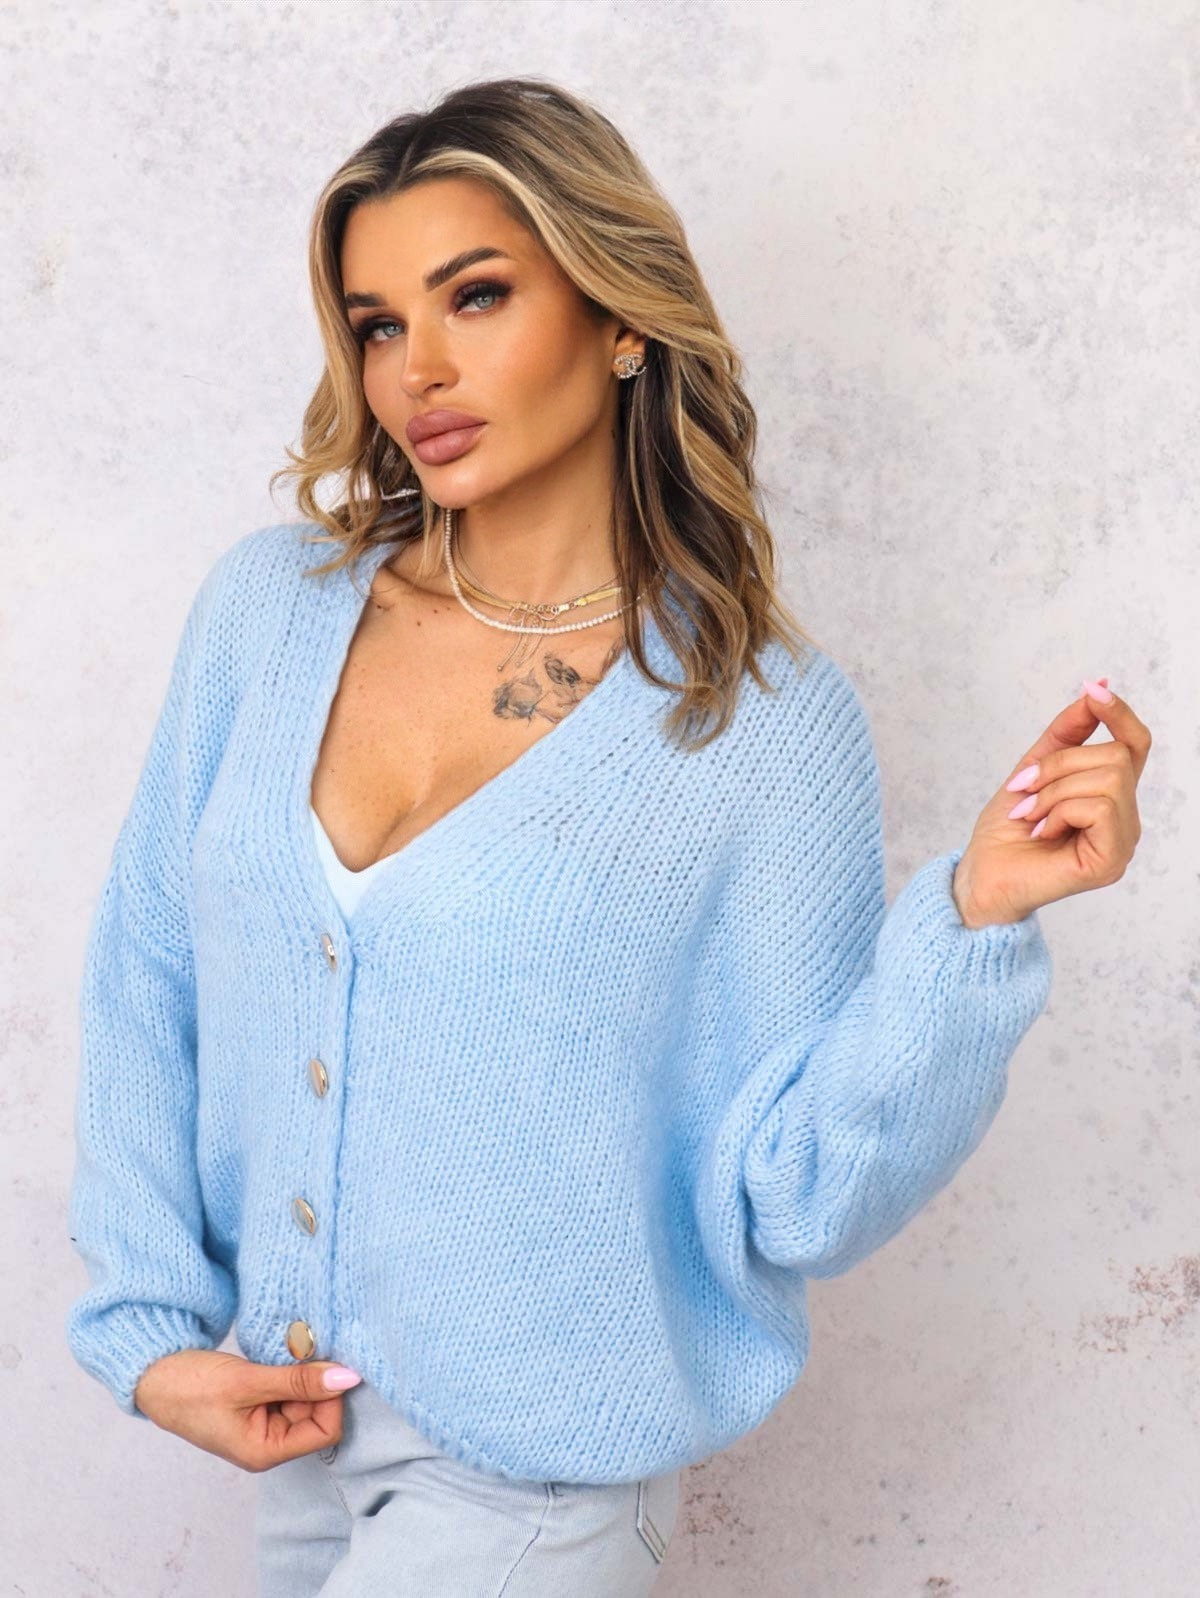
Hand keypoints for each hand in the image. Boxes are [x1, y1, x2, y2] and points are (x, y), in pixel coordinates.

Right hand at [133, 1348, 363, 1471]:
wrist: (154, 1376)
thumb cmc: (192, 1387)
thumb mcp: (247, 1382)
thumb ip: (298, 1381)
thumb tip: (347, 1378)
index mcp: (265, 1452)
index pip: (325, 1431)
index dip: (332, 1399)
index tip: (328, 1364)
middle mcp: (269, 1443)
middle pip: (318, 1414)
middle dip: (317, 1382)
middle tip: (306, 1348)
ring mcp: (264, 1424)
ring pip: (305, 1398)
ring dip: (303, 1373)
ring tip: (288, 1350)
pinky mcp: (258, 1405)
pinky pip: (289, 1389)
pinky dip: (291, 1370)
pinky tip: (281, 1353)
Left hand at [952, 678, 1150, 927]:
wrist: (981, 874)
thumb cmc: (1006, 830)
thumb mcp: (1033, 767)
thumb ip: (1067, 733)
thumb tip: (1097, 687)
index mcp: (1110, 795)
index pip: (1135, 744)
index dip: (1120, 713)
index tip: (1093, 691)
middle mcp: (1125, 818)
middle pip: (1116, 756)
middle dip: (1059, 765)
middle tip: (1024, 790)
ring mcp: (1123, 842)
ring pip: (1108, 779)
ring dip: (1053, 791)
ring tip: (1030, 815)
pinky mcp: (1112, 862)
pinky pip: (1099, 808)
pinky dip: (1059, 811)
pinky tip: (1042, 832)